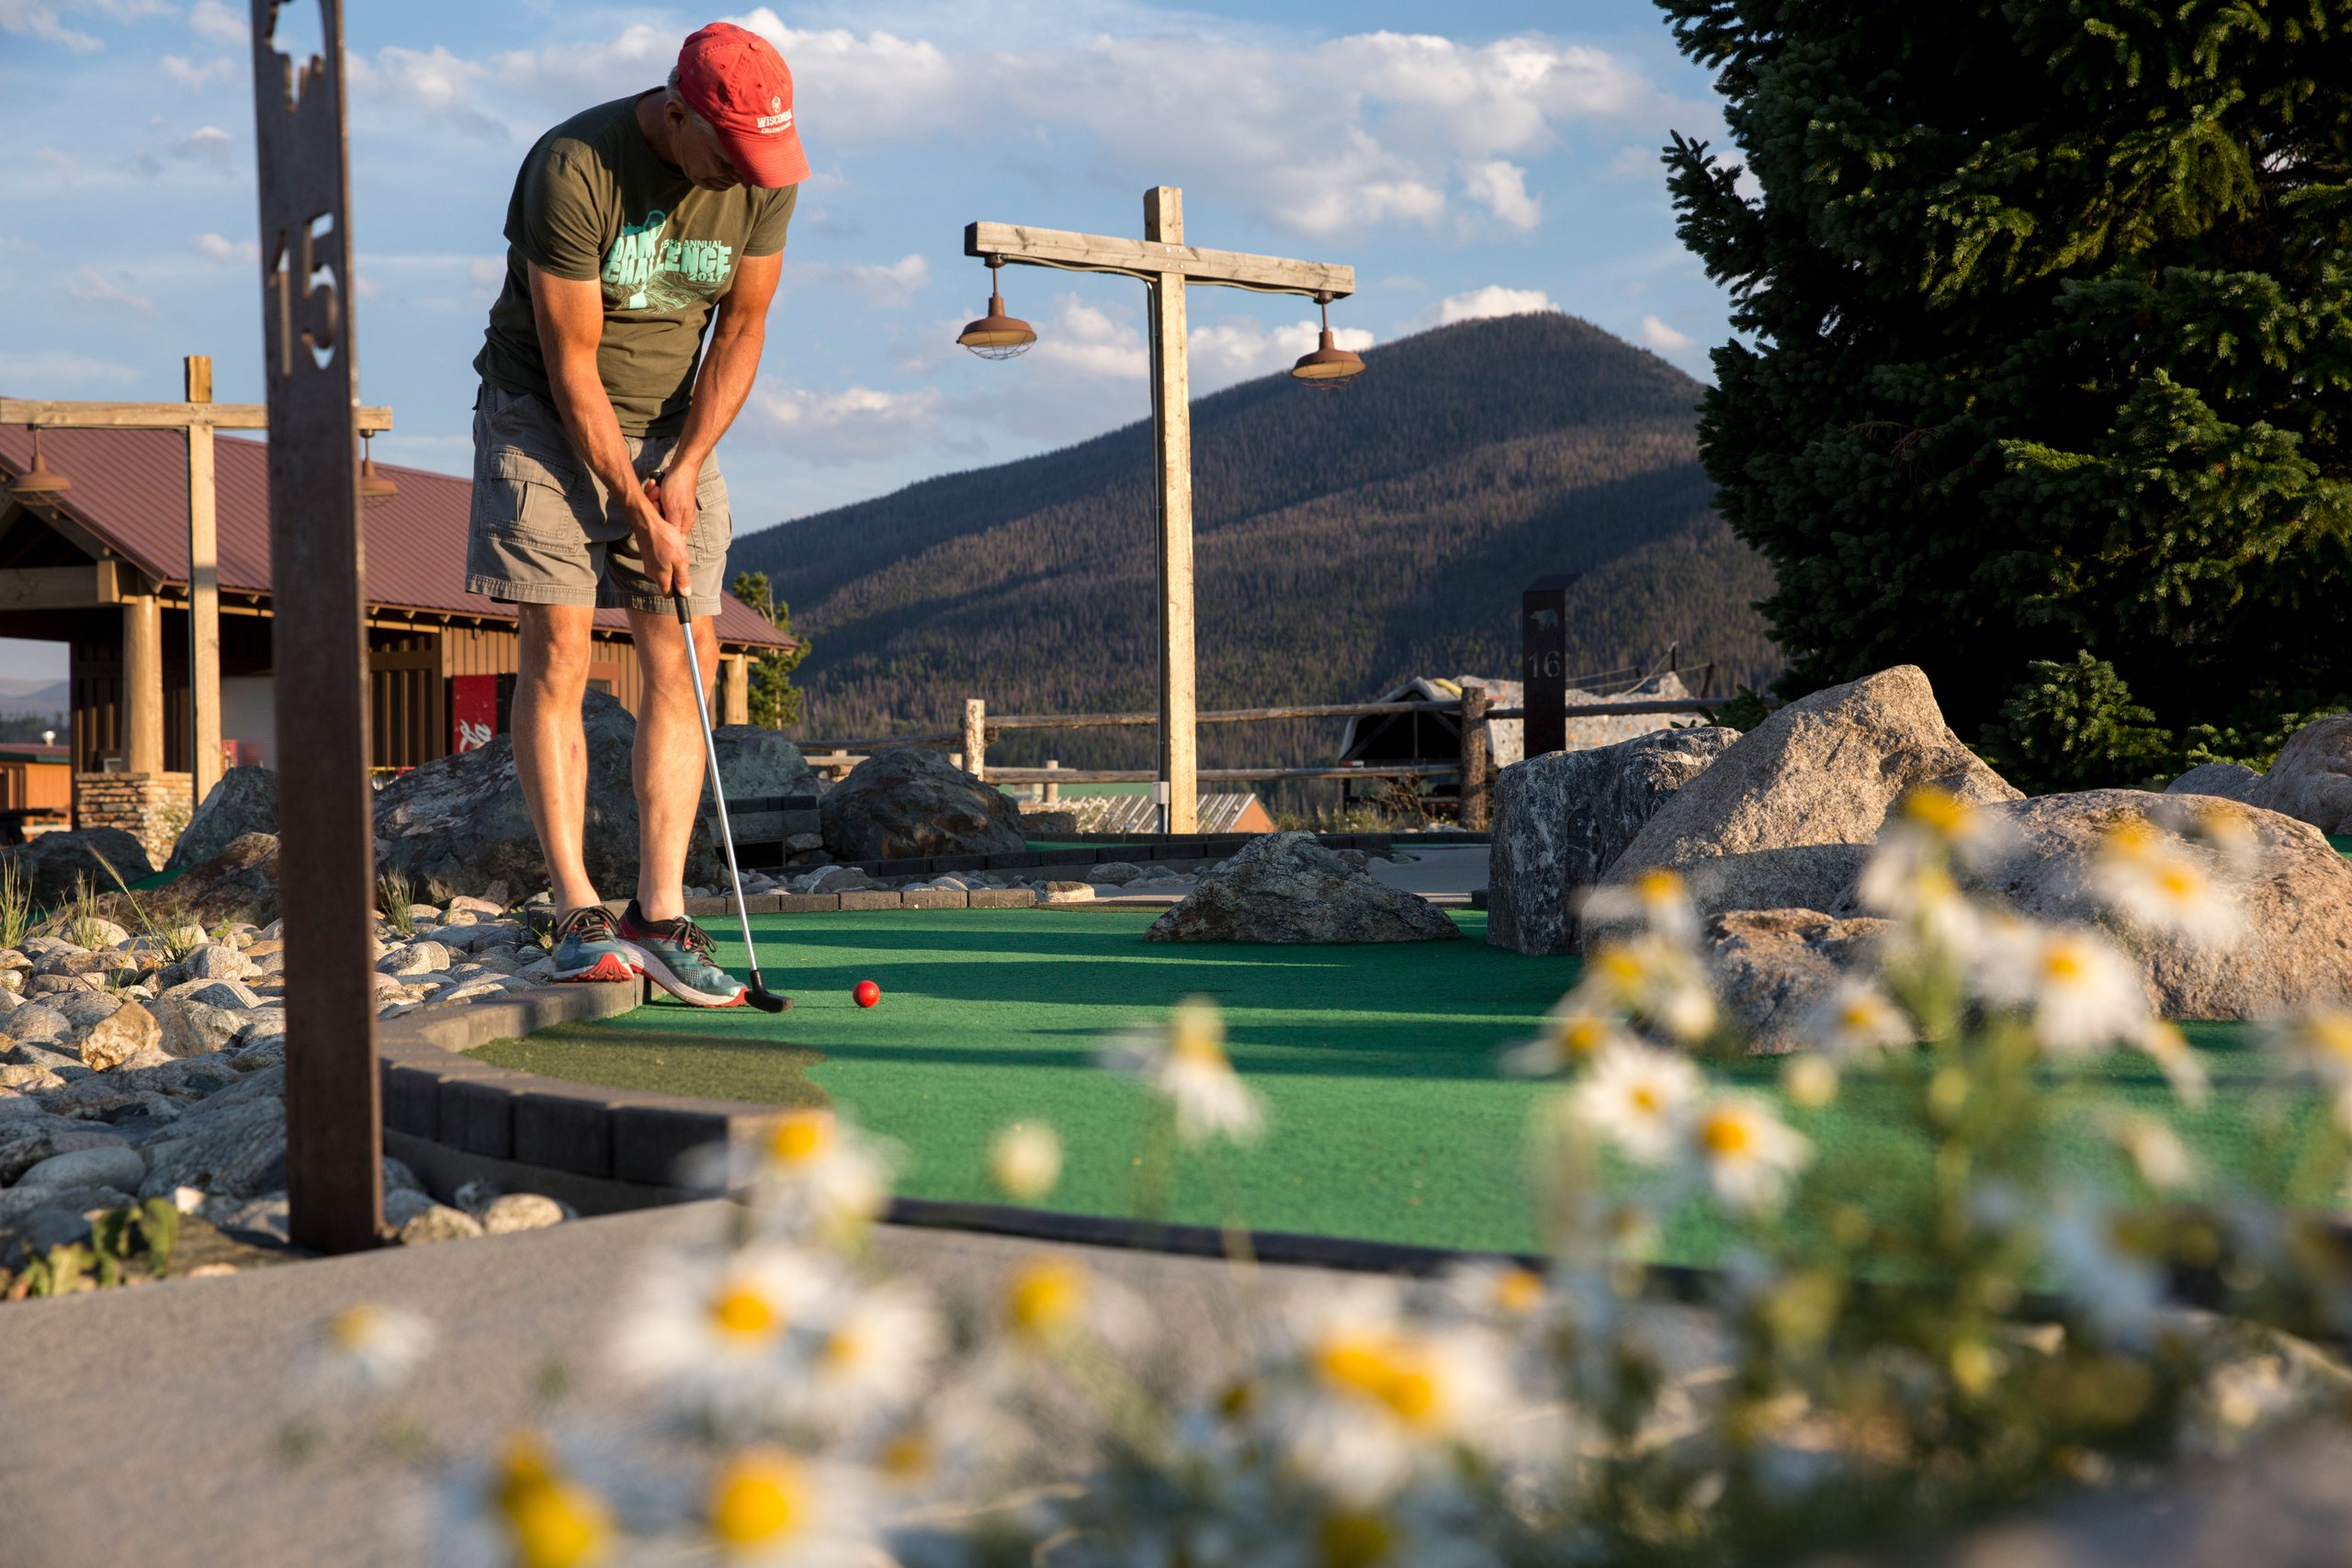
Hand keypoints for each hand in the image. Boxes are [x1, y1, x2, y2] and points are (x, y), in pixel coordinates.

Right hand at [633, 478, 693, 598]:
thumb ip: (682, 578)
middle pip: (667, 580)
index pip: (668, 594)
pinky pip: (660, 560)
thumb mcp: (680, 560)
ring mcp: (648, 564)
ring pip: (665, 569)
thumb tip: (685, 594)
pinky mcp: (647, 555)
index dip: (677, 590)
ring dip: (672, 561)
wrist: (648, 523)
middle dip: (677, 572)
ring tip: (675, 548)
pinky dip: (667, 554)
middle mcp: (652, 573)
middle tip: (681, 558)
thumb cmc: (665, 540)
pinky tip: (669, 543)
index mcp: (661, 577)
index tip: (683, 581)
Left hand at [653, 457, 700, 539]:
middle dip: (654, 509)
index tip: (656, 517)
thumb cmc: (678, 488)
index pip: (670, 536)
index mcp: (683, 523)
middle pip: (660, 522)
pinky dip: (653, 492)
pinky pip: (655, 500)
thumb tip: (673, 544)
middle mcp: (679, 517)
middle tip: (656, 500)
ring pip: (655, 510)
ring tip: (657, 490)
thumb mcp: (674, 510)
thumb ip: (672, 527)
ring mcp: (673, 507)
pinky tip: (655, 485)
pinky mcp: (668, 499)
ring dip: (652, 498)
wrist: (681, 467)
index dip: (659, 528)